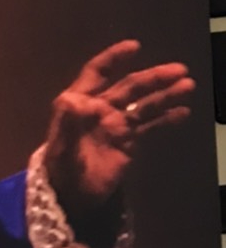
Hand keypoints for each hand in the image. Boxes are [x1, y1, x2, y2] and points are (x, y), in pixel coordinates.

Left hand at [41, 41, 193, 219]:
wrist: (70, 199)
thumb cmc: (60, 173)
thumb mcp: (61, 151)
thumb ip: (67, 126)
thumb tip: (72, 100)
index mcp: (79, 104)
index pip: (96, 73)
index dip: (113, 59)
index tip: (134, 47)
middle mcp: (100, 109)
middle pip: (129, 87)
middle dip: (152, 78)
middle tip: (177, 71)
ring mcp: (115, 125)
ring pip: (143, 104)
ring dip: (164, 94)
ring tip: (186, 86)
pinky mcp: (128, 142)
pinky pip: (149, 126)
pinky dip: (165, 119)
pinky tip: (182, 112)